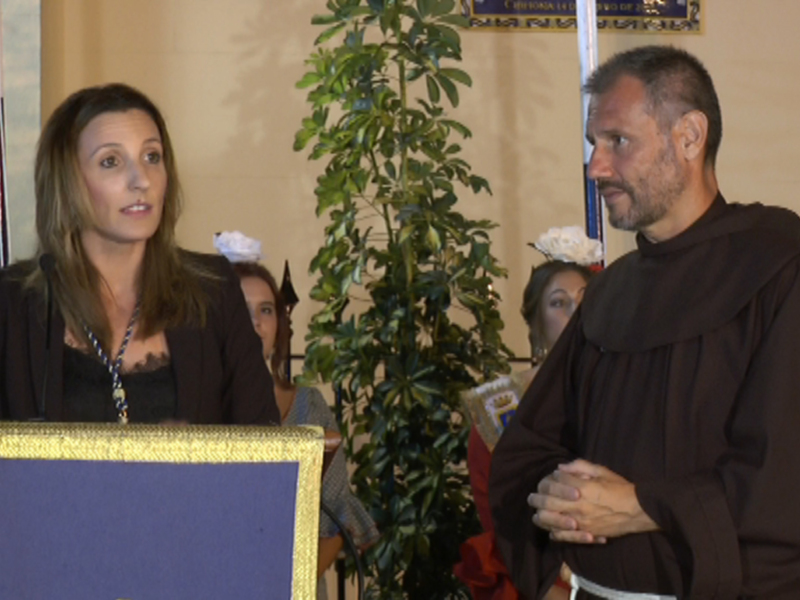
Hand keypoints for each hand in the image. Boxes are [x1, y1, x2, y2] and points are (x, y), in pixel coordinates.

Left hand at [529, 459, 657, 542]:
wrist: (639, 511)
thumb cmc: (621, 488)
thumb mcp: (602, 471)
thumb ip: (580, 466)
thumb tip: (560, 468)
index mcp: (582, 488)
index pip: (556, 482)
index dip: (550, 478)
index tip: (552, 477)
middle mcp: (578, 506)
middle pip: (547, 501)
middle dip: (536, 497)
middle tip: (532, 496)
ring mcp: (581, 522)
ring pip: (550, 521)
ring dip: (540, 515)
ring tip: (536, 512)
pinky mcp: (585, 534)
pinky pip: (562, 536)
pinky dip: (553, 532)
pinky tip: (550, 528)